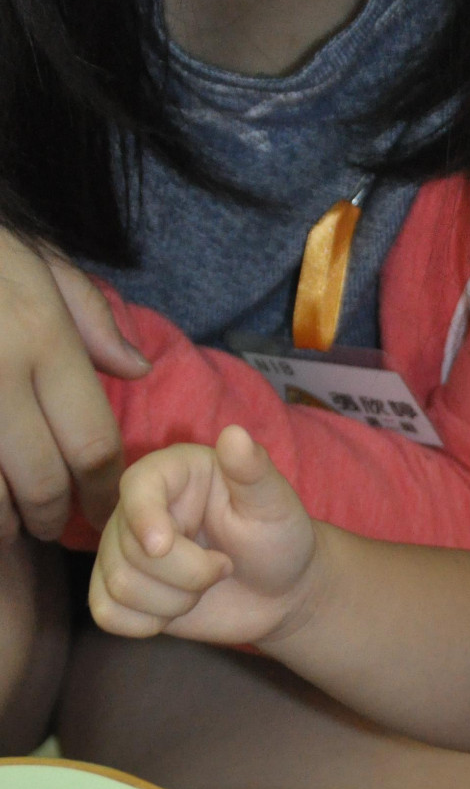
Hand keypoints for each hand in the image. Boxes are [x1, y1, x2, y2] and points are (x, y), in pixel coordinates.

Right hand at [0, 234, 148, 539]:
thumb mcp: (42, 264)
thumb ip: (93, 321)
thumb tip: (138, 370)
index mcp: (42, 341)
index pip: (92, 442)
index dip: (105, 490)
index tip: (106, 508)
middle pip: (43, 480)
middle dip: (55, 515)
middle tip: (58, 523)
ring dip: (7, 520)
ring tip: (17, 522)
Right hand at [90, 425, 318, 646]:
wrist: (280, 591)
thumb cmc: (279, 538)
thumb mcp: (275, 504)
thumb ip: (253, 471)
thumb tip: (234, 434)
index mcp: (174, 473)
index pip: (137, 486)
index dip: (142, 517)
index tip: (163, 546)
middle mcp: (138, 507)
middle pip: (129, 550)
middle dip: (187, 574)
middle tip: (225, 566)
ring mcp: (123, 549)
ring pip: (118, 586)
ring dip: (174, 601)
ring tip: (206, 584)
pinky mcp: (118, 590)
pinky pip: (107, 614)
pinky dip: (146, 623)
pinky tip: (177, 609)